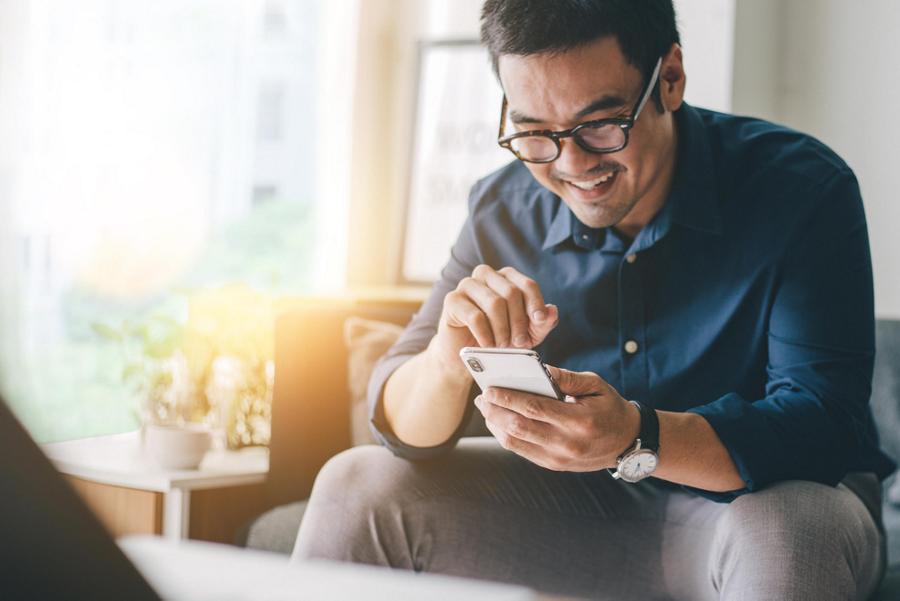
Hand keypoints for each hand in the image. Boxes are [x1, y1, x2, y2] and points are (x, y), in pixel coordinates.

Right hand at [429, 265, 558, 374]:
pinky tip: (487, 345)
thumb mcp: (526, 333)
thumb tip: (552, 311)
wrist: (465, 354)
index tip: (539, 321)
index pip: (526, 284)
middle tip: (519, 342)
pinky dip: (485, 334)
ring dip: (502, 330)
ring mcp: (467, 285)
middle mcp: (486, 275)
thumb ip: (541, 323)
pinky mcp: (452, 300)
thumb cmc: (498, 338)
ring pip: (494, 303)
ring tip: (502, 345)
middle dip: (518, 321)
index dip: (535, 303)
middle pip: (511, 293)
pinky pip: (475, 316)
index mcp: (506, 277)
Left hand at [474, 366, 640, 470]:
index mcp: (579, 421)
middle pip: (519, 427)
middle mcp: (567, 444)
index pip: (534, 409)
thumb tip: (539, 369)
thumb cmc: (610, 408)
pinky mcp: (553, 466)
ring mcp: (558, 459)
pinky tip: (498, 422)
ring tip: (486, 408)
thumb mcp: (596, 386)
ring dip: (495, 425)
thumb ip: (567, 378)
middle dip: (495, 411)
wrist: (627, 443)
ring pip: (516, 443)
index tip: (490, 388)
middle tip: (482, 397)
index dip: (508, 398)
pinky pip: (521, 451)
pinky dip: (506, 436)